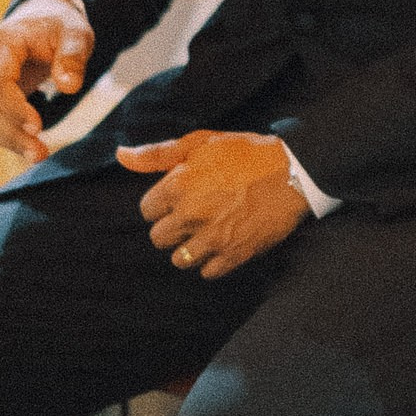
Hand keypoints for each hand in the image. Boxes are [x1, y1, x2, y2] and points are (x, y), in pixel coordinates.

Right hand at [0, 0, 95, 159]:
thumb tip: (69, 87)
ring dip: (9, 140)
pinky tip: (29, 147)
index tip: (37, 127)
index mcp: (2, 42)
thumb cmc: (59, 25)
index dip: (14, 107)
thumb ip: (73, 56)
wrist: (41, 19)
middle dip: (13, 132)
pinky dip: (8, 136)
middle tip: (40, 153)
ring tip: (38, 155)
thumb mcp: (76, 33)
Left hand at [117, 130, 308, 278]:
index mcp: (179, 185)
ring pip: (180, 259)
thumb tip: (121, 155)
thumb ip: (158, 154)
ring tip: (207, 233)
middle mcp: (191, 214)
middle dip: (172, 228)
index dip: (162, 203)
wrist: (295, 172)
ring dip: (190, 248)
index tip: (179, 198)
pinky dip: (212, 262)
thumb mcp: (200, 143)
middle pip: (159, 238)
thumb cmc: (247, 153)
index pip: (147, 210)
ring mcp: (213, 238)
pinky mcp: (235, 254)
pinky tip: (223, 244)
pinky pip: (208, 272)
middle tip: (193, 216)